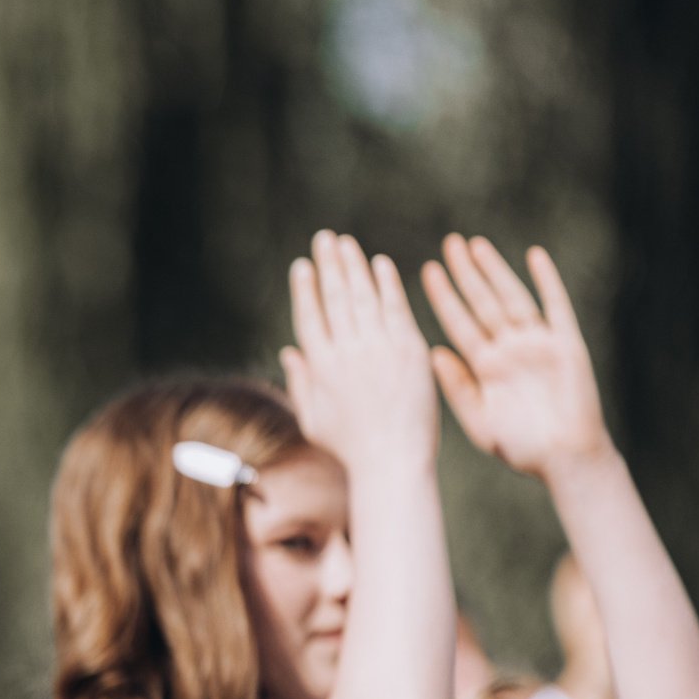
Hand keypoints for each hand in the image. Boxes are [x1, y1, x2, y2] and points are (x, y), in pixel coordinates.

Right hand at [280, 230, 437, 480]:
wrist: (392, 460)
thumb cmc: (350, 448)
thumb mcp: (313, 419)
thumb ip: (301, 382)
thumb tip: (290, 351)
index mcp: (321, 367)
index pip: (310, 317)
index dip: (305, 289)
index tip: (302, 265)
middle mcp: (347, 352)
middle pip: (335, 298)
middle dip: (328, 264)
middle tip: (324, 238)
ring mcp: (379, 348)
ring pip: (363, 297)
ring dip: (354, 265)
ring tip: (346, 242)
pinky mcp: (409, 350)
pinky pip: (396, 308)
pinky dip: (387, 284)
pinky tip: (379, 264)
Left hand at [421, 236, 611, 480]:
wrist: (564, 459)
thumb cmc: (520, 447)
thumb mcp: (478, 419)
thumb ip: (457, 386)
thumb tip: (433, 352)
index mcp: (484, 367)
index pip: (459, 323)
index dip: (444, 298)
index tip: (426, 272)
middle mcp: (509, 350)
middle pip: (483, 303)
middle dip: (466, 274)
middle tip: (449, 244)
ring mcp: (538, 344)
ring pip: (513, 298)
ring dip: (496, 271)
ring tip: (478, 245)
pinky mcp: (567, 345)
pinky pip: (556, 306)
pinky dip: (547, 281)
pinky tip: (535, 256)